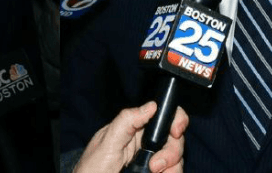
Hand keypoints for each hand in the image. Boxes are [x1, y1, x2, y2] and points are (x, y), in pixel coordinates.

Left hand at [73, 101, 188, 172]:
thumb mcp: (106, 143)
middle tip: (155, 166)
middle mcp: (148, 143)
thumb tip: (152, 105)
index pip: (165, 116)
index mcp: (137, 128)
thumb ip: (127, 121)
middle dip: (172, 151)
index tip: (176, 131)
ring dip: (172, 166)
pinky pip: (175, 171)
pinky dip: (172, 172)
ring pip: (178, 157)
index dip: (177, 120)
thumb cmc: (92, 169)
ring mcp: (154, 161)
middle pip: (176, 138)